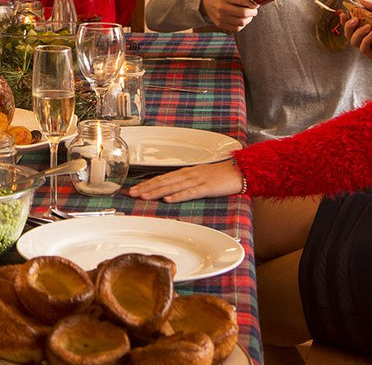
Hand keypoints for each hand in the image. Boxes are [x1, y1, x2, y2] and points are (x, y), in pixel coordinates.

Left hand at [127, 160, 243, 202]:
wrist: (240, 171)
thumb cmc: (221, 176)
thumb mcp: (201, 177)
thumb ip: (187, 183)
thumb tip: (172, 191)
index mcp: (186, 172)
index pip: (162, 178)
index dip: (147, 183)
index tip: (134, 189)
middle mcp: (188, 174)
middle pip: (164, 181)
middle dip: (146, 187)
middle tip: (131, 194)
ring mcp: (197, 180)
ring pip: (173, 186)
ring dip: (157, 192)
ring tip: (143, 197)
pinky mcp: (207, 187)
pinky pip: (190, 192)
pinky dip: (178, 196)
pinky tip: (168, 200)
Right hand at [201, 0, 258, 32]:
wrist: (204, 0)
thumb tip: (255, 2)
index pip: (242, 1)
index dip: (252, 3)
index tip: (256, 3)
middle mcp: (222, 8)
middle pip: (243, 13)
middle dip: (253, 12)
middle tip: (254, 10)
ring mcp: (220, 17)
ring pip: (241, 22)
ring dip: (248, 19)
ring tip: (248, 15)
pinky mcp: (220, 24)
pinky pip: (236, 28)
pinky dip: (242, 24)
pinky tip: (242, 19)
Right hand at [343, 0, 371, 61]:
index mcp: (366, 27)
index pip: (351, 25)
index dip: (344, 20)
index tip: (344, 13)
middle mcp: (365, 37)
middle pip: (349, 34)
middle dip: (348, 26)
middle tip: (355, 20)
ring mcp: (369, 46)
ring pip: (354, 42)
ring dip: (358, 33)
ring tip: (368, 27)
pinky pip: (363, 48)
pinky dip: (365, 40)